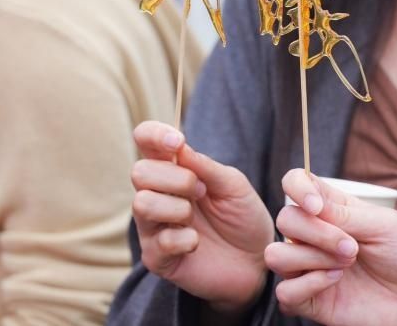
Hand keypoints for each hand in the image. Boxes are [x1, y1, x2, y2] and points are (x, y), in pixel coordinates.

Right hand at [131, 121, 273, 312]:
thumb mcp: (233, 185)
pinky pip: (160, 241)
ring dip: (178, 208)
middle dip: (176, 179)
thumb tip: (179, 147)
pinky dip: (185, 239)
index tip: (177, 142)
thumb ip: (205, 167)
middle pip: (139, 172)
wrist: (256, 261)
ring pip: (142, 204)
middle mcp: (157, 194)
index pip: (146, 140)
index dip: (154, 135)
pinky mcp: (156, 257)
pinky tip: (196, 243)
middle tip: (201, 191)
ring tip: (195, 218)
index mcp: (173, 169)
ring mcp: (153, 226)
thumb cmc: (242, 217)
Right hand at [265, 169, 396, 325]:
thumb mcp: (382, 224)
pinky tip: (336, 281)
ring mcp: (310, 267)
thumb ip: (342, 213)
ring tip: (346, 263)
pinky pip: (285, 292)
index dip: (297, 188)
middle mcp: (314, 235)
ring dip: (312, 258)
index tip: (316, 206)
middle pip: (284, 220)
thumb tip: (308, 205)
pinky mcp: (311, 300)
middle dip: (317, 233)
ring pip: (276, 256)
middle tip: (352, 247)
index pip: (294, 183)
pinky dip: (309, 284)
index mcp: (330, 207)